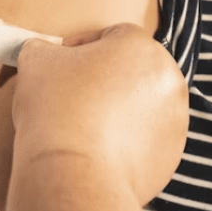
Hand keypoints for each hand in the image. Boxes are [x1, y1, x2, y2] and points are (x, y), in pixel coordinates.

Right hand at [10, 24, 188, 203]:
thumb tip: (44, 53)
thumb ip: (44, 49)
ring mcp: (175, 119)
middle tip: (73, 96)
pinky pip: (146, 140)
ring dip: (117, 110)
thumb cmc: (56, 109)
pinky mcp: (171, 155)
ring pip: (141, 106)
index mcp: (141, 46)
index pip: (110, 36)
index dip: (81, 48)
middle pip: (132, 70)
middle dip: (105, 79)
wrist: (74, 174)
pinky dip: (126, 141)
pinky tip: (97, 149)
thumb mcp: (36, 61)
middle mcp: (168, 79)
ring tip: (83, 126)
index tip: (61, 66)